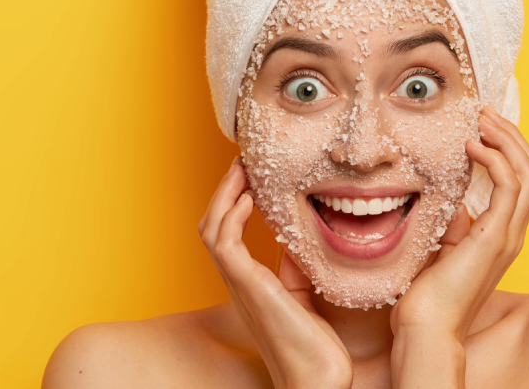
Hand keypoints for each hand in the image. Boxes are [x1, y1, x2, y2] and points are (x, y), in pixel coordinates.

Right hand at [199, 158, 352, 388]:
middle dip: (223, 191)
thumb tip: (298, 239)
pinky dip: (232, 216)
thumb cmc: (314, 349)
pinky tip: (249, 198)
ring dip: (224, 195)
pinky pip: (225, 244)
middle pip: (211, 226)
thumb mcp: (304, 297)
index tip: (250, 176)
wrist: (317, 381)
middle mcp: (238, 282)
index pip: (226, 233)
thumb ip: (294, 268)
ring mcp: (240, 284)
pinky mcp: (249, 287)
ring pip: (211, 230)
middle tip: (242, 162)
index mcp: (249, 283)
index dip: (232, 202)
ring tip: (240, 170)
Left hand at [389, 106, 528, 385]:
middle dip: (512, 135)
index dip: (507, 147)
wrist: (426, 326)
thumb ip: (454, 223)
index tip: (481, 124)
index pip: (520, 179)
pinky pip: (511, 186)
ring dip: (508, 139)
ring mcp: (508, 235)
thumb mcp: (442, 246)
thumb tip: (453, 198)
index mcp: (501, 233)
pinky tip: (472, 145)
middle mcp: (512, 232)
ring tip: (482, 120)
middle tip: (484, 112)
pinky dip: (497, 158)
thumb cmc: (426, 293)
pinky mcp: (496, 238)